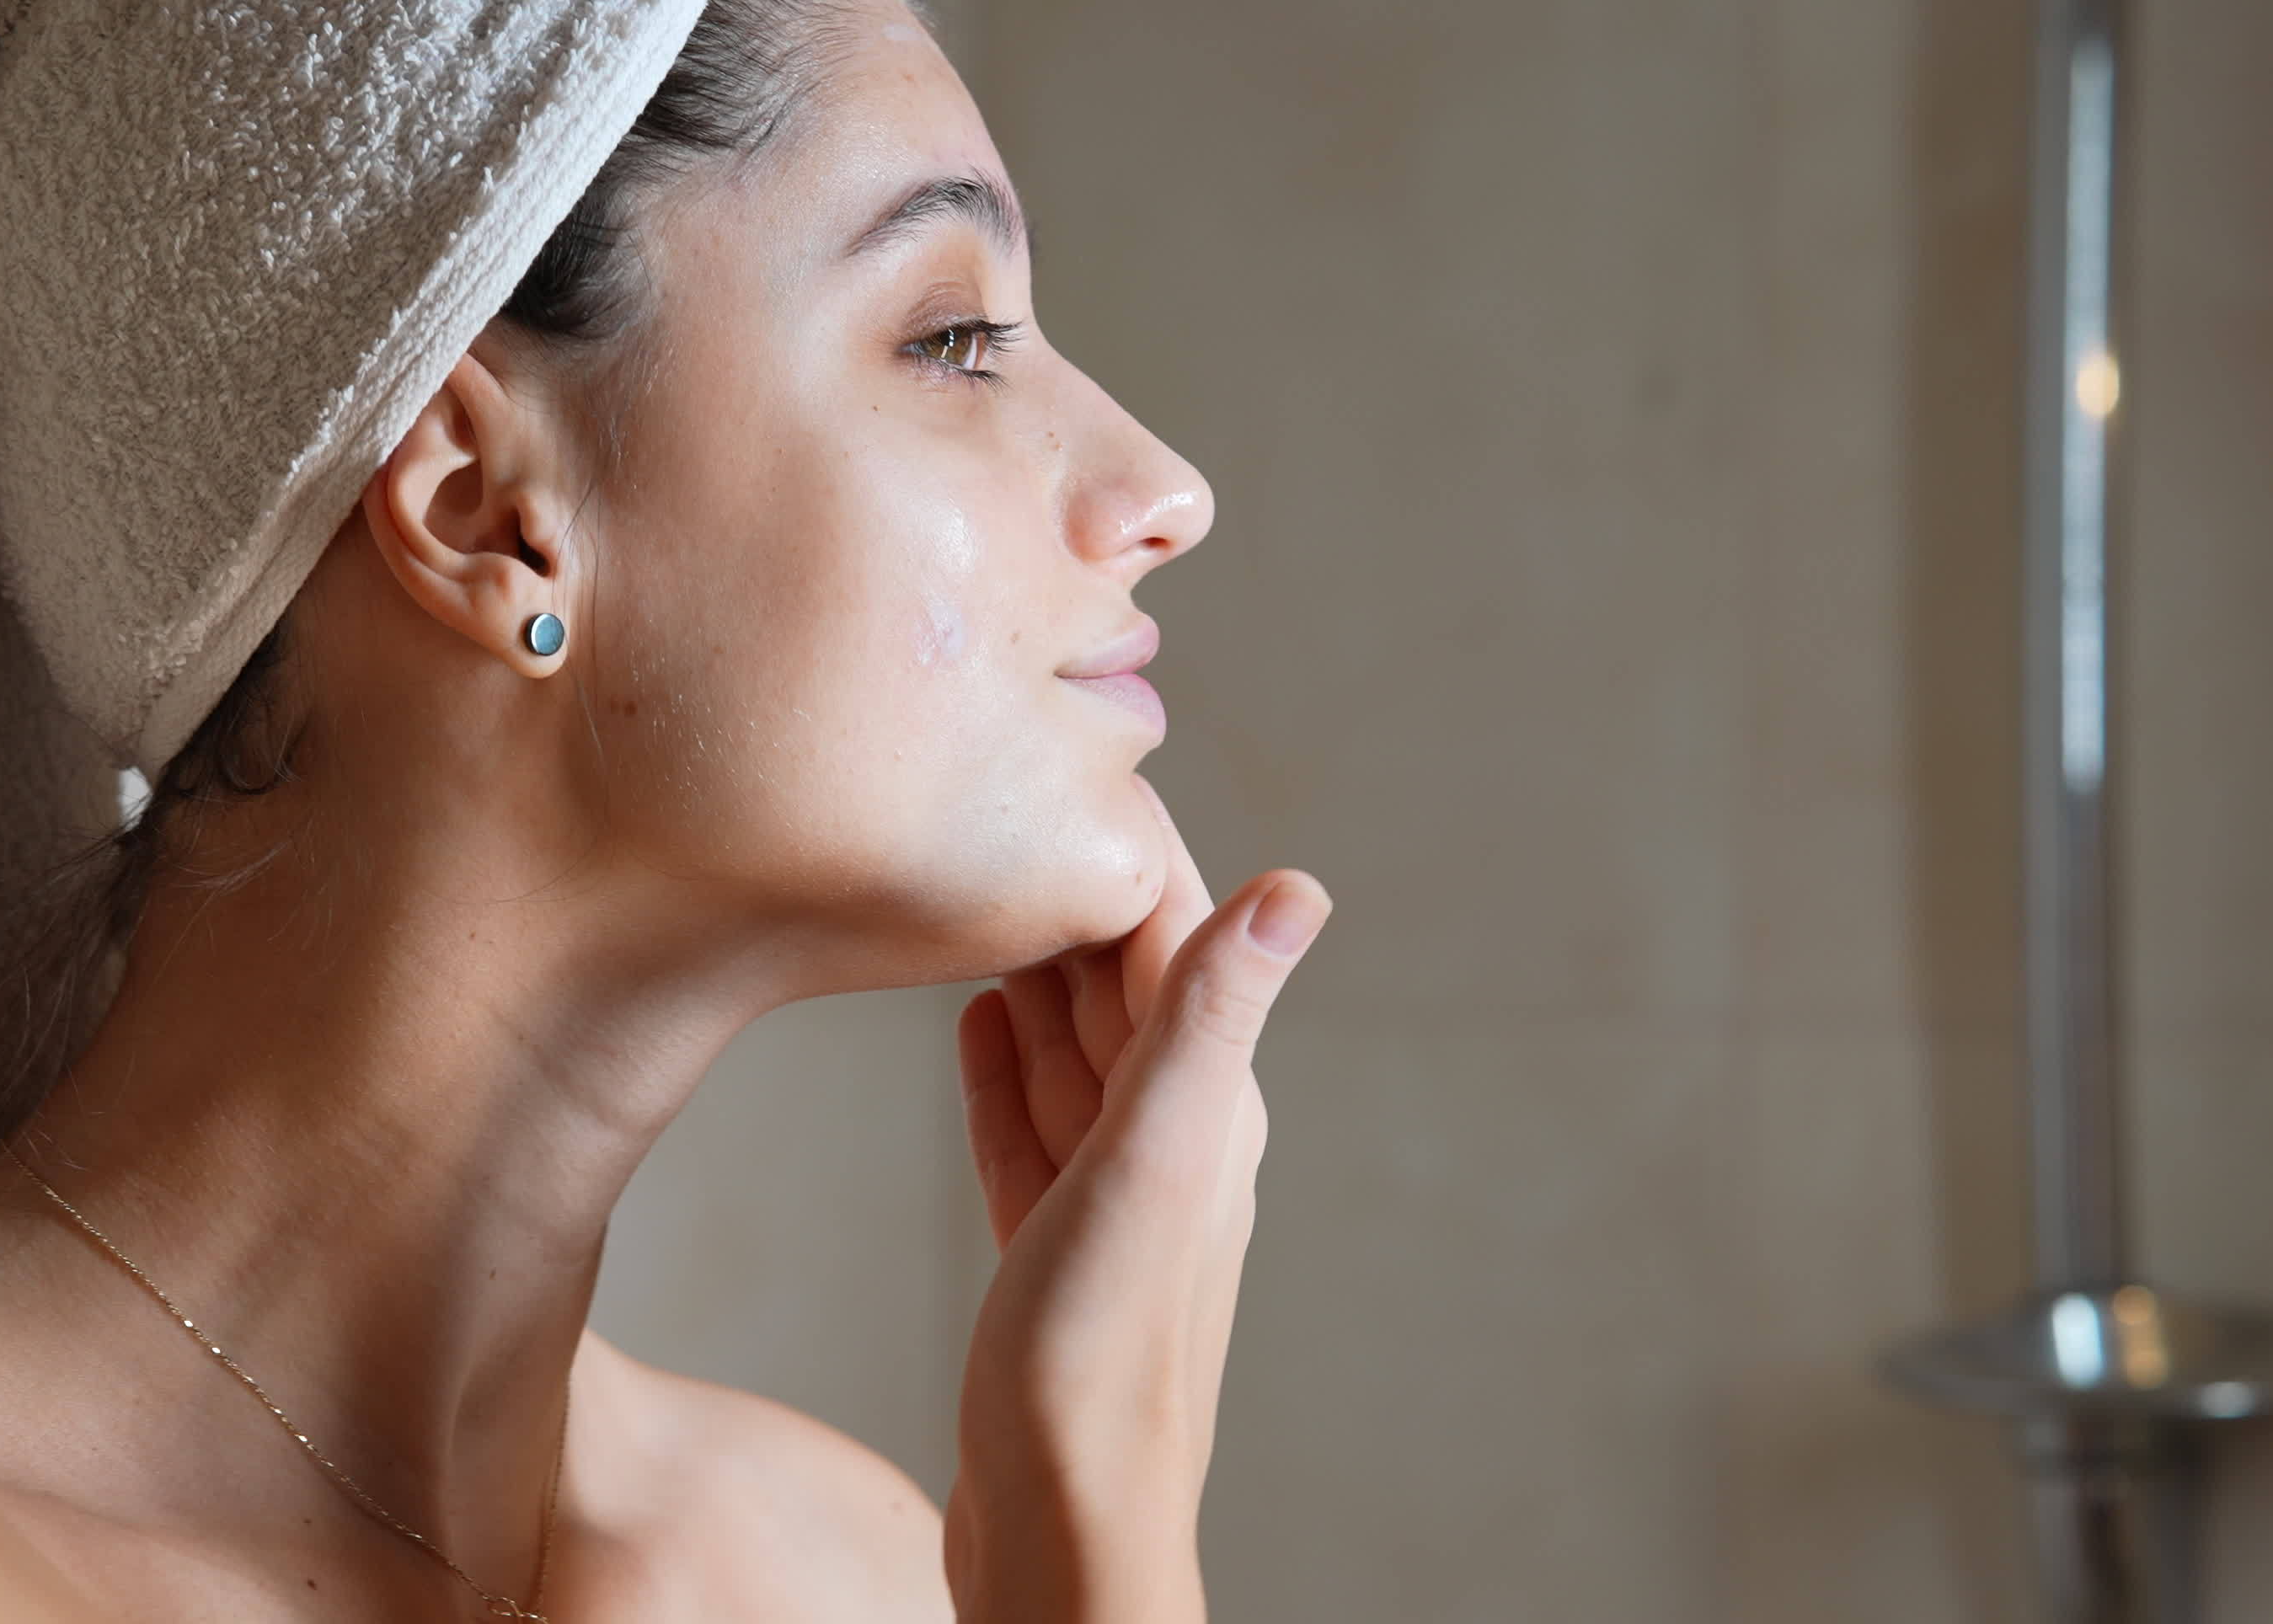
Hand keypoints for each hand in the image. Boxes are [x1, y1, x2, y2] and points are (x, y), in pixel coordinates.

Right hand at [943, 780, 1328, 1623]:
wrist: (1060, 1526)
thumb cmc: (1102, 1363)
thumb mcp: (1155, 1164)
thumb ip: (1211, 1023)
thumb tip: (1301, 887)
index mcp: (1203, 1099)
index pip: (1170, 927)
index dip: (1121, 837)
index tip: (1066, 745)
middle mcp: (1169, 1133)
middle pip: (1115, 975)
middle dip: (1064, 885)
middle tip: (992, 791)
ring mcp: (1108, 1192)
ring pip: (1067, 1042)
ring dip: (1028, 965)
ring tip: (971, 883)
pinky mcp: (1051, 1244)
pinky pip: (1027, 1120)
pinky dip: (1001, 1063)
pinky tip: (971, 1021)